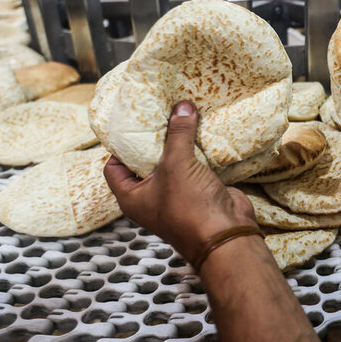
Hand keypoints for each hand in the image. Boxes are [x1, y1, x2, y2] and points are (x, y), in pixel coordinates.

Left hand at [103, 101, 256, 262]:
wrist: (227, 234)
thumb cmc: (189, 206)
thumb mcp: (177, 165)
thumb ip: (178, 134)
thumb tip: (182, 106)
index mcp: (132, 196)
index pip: (113, 167)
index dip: (120, 146)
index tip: (133, 125)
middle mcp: (151, 197)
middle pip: (145, 161)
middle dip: (155, 139)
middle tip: (160, 114)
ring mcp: (176, 194)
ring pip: (173, 162)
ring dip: (179, 143)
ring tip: (182, 117)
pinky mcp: (199, 192)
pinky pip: (195, 166)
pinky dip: (198, 151)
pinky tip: (202, 132)